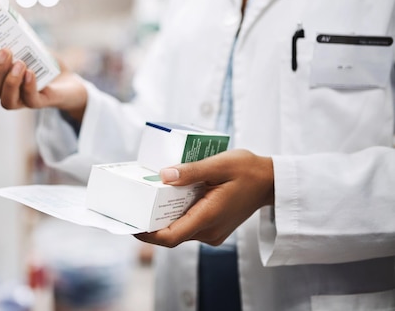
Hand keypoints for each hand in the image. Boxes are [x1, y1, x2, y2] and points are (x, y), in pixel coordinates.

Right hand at [0, 39, 87, 121]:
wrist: (68, 81)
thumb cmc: (46, 64)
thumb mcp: (34, 49)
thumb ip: (24, 42)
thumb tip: (16, 29)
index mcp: (2, 76)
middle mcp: (8, 91)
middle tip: (6, 51)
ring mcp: (23, 100)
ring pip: (7, 101)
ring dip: (10, 82)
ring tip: (20, 63)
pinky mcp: (40, 102)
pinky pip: (30, 100)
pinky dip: (28, 86)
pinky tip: (31, 73)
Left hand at [135, 149, 273, 247]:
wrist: (270, 181)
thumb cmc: (247, 169)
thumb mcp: (219, 163)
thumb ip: (191, 170)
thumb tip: (164, 175)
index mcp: (209, 216)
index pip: (171, 236)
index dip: (147, 235)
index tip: (130, 225)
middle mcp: (209, 231)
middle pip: (172, 234)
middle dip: (151, 223)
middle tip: (132, 205)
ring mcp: (212, 232)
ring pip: (180, 230)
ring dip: (164, 217)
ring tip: (148, 198)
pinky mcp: (213, 228)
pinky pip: (189, 225)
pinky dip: (177, 214)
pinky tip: (170, 197)